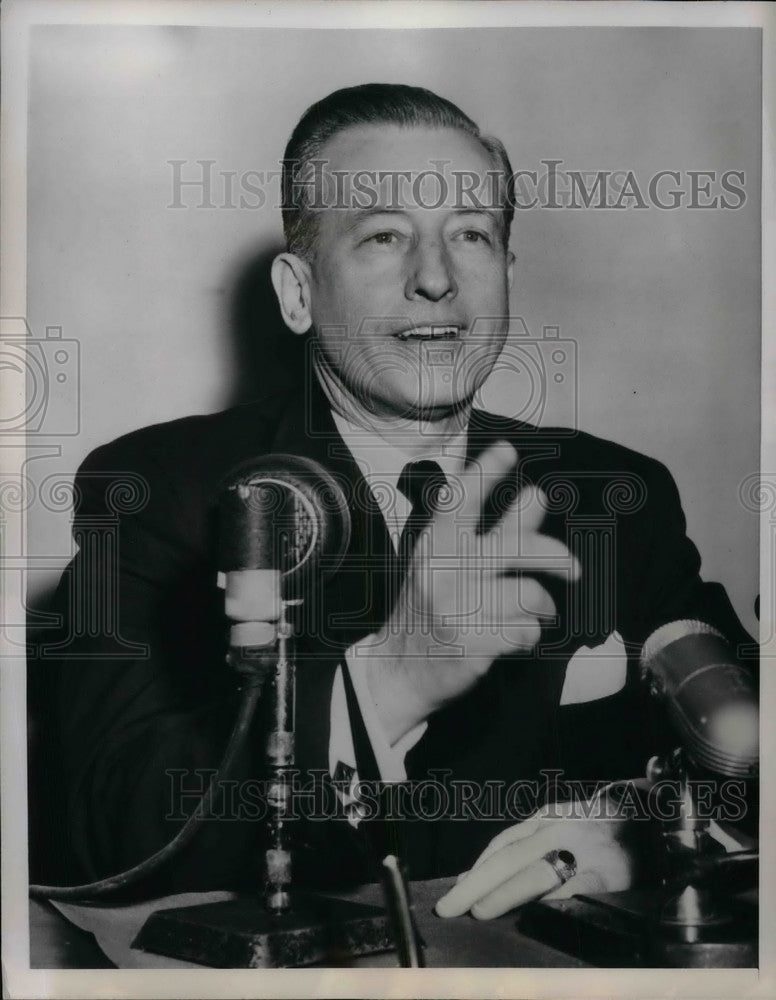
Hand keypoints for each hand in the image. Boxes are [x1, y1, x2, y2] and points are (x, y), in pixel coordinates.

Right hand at [363, 441, 580, 742]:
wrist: (397, 671)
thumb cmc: (429, 610)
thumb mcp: (446, 565)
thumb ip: (492, 532)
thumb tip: (538, 495)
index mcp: (435, 545)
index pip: (460, 498)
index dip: (485, 471)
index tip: (507, 451)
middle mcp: (445, 569)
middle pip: (519, 547)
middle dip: (558, 557)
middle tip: (572, 569)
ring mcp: (457, 606)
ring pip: (531, 594)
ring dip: (542, 608)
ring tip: (536, 614)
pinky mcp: (472, 642)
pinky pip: (526, 631)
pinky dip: (529, 637)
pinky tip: (516, 639)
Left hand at [435, 788, 637, 919]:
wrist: (653, 815)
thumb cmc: (603, 825)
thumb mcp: (564, 824)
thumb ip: (529, 844)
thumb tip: (482, 872)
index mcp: (547, 818)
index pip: (503, 844)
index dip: (476, 868)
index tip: (455, 888)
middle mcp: (559, 829)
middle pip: (508, 858)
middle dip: (474, 884)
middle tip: (448, 906)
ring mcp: (581, 849)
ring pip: (533, 871)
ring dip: (502, 893)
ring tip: (478, 911)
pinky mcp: (605, 873)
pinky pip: (570, 887)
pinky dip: (547, 900)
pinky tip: (528, 913)